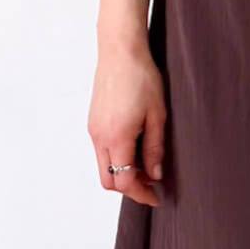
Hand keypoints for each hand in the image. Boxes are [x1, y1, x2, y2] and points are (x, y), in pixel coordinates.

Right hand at [88, 40, 165, 206]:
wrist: (120, 51)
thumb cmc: (142, 78)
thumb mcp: (157, 115)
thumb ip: (155, 148)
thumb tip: (155, 174)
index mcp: (117, 137)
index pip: (124, 181)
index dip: (141, 194)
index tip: (156, 197)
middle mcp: (99, 137)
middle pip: (108, 180)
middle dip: (130, 187)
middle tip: (153, 184)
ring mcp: (93, 130)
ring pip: (104, 166)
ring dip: (123, 172)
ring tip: (147, 163)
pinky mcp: (92, 122)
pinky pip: (101, 151)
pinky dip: (116, 159)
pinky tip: (135, 147)